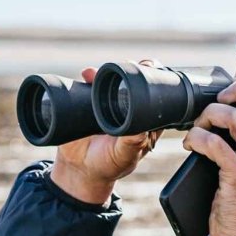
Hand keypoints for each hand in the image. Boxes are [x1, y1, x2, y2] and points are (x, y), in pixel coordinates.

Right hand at [50, 62, 163, 204]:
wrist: (78, 170)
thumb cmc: (107, 166)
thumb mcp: (122, 157)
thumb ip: (132, 144)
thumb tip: (142, 128)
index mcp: (144, 120)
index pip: (156, 95)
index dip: (157, 80)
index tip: (151, 70)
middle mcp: (129, 108)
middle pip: (136, 82)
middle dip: (134, 69)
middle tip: (127, 65)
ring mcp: (108, 104)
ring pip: (113, 80)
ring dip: (109, 71)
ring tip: (101, 71)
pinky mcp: (89, 103)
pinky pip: (90, 85)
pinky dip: (89, 77)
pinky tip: (86, 74)